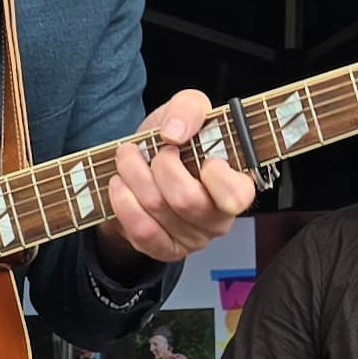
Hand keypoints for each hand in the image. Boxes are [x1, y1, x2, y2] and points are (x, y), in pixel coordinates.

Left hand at [100, 91, 256, 269]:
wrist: (143, 166)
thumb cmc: (174, 141)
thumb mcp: (184, 110)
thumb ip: (189, 107)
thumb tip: (176, 131)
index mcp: (236, 186)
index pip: (237, 195)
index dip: (215, 175)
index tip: (197, 154)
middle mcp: (219, 218)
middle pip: (187, 200)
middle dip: (161, 166)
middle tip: (153, 150)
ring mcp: (193, 239)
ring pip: (158, 210)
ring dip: (134, 176)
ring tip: (127, 158)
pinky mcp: (166, 250)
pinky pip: (143, 233)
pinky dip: (124, 202)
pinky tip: (120, 184)